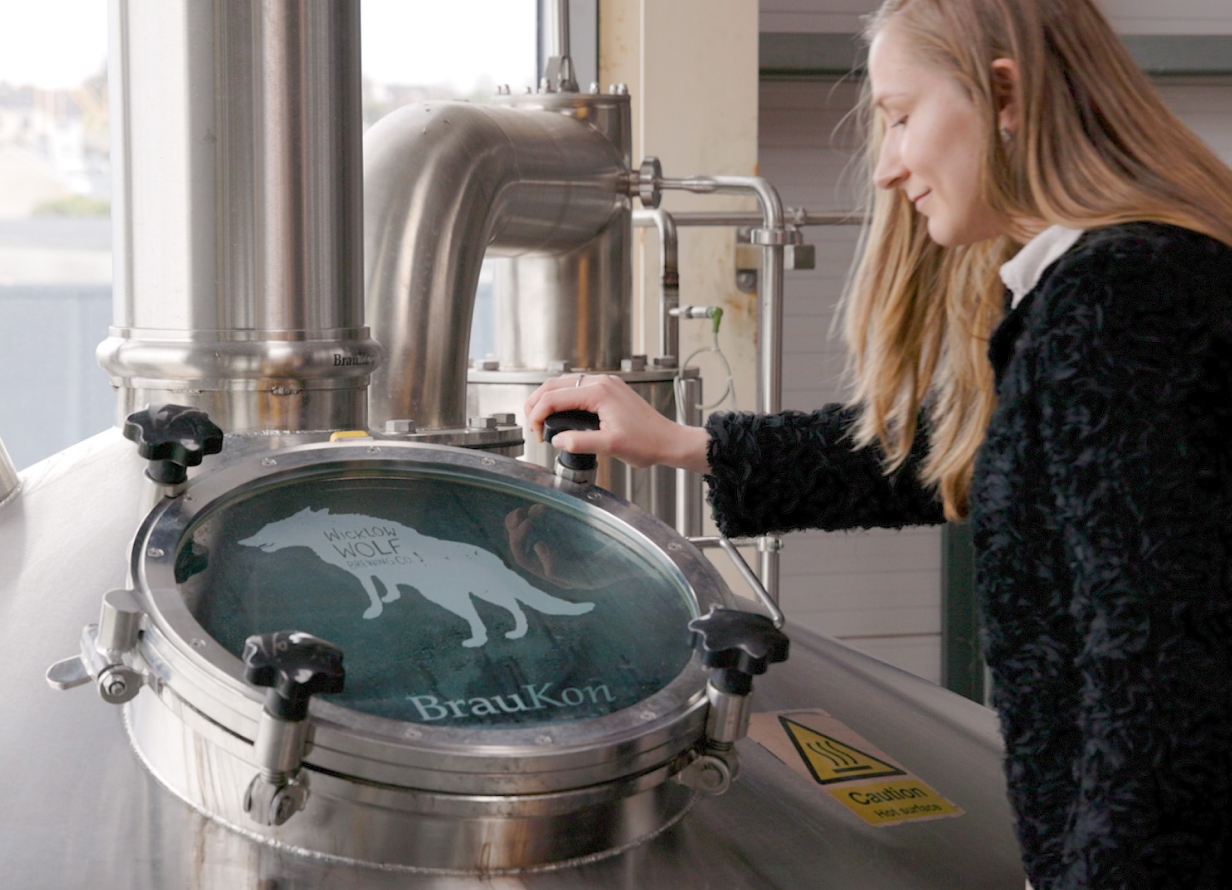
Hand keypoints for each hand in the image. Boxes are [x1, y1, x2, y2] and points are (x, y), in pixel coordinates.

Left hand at [504, 504, 606, 588]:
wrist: (635, 555)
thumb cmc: (612, 568)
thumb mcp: (585, 576)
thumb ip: (559, 569)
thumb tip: (537, 548)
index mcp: (553, 572)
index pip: (524, 558)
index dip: (519, 540)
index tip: (527, 522)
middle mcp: (551, 558)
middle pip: (521, 544)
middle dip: (516, 528)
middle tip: (520, 513)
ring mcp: (557, 542)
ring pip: (528, 533)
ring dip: (522, 520)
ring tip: (527, 508)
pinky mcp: (565, 528)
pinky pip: (543, 521)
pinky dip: (538, 512)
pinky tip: (542, 506)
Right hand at [525, 374, 710, 471]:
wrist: (669, 441)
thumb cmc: (647, 443)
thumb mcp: (610, 446)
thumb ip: (580, 442)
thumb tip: (557, 440)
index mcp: (599, 392)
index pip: (555, 397)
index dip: (538, 415)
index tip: (537, 433)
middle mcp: (601, 382)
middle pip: (555, 384)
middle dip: (537, 403)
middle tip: (533, 426)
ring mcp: (606, 384)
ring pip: (564, 384)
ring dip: (548, 400)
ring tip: (542, 421)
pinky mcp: (609, 390)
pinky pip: (577, 388)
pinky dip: (562, 399)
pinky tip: (560, 414)